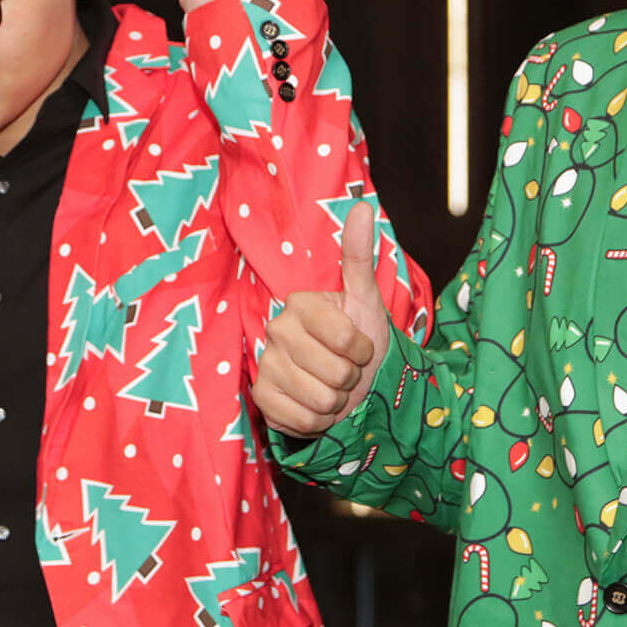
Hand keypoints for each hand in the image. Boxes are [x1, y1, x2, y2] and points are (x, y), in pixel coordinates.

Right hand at [253, 202, 391, 437]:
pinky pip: (300, 420)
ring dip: (336, 402)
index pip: (344, 340)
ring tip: (332, 388)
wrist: (346, 386)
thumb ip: (359, 256)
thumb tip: (363, 205)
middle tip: (345, 371)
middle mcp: (276, 330)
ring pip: (320, 400)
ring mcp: (265, 364)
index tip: (360, 346)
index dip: (362, 350)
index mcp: (300, 304)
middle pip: (334, 372)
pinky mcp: (260, 398)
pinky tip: (315, 407)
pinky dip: (317, 421)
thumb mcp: (366, 300)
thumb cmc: (359, 341)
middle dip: (350, 378)